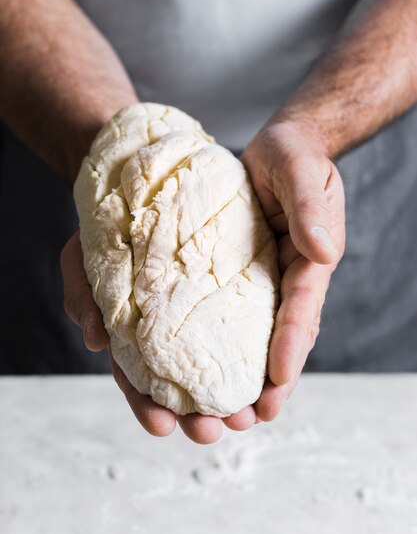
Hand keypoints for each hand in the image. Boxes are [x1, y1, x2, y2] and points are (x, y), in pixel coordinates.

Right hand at [61, 232, 257, 443]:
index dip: (148, 403)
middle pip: (185, 379)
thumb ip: (83, 292)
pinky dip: (261, 354)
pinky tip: (272, 377)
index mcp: (137, 325)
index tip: (161, 426)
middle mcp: (174, 324)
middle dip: (197, 413)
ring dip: (236, 395)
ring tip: (246, 417)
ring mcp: (208, 306)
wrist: (153, 179)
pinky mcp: (242, 284)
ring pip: (224, 360)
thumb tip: (94, 342)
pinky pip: (254, 325)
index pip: (140, 375)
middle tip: (208, 431)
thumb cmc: (112, 219)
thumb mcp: (84, 252)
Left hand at [240, 119, 344, 420]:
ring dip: (243, 373)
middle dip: (269, 381)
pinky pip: (231, 309)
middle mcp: (289, 276)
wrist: (280, 145)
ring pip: (256, 332)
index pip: (302, 310)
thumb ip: (310, 210)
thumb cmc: (295, 156)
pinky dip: (220, 340)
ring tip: (220, 412)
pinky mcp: (239, 268)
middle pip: (282, 336)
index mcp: (310, 260)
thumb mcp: (302, 174)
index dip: (291, 347)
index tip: (275, 384)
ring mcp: (264, 275)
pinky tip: (197, 364)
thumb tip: (323, 252)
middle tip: (247, 420)